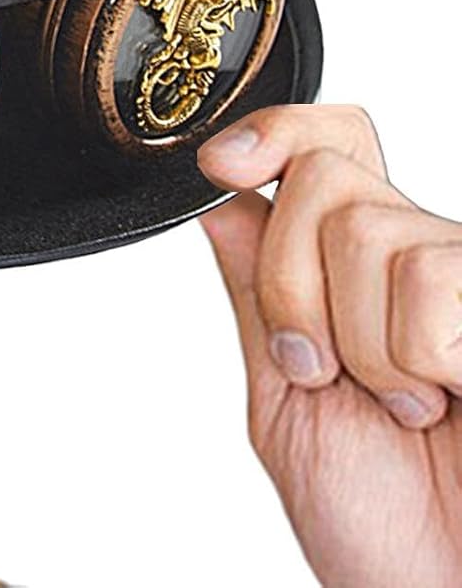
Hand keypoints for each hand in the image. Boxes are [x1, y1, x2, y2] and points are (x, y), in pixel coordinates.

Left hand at [197, 104, 461, 587]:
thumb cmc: (376, 520)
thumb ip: (256, 291)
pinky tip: (443, 401)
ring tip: (399, 401)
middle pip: (324, 177)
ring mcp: (461, 278)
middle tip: (325, 366)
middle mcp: (416, 257)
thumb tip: (214, 197)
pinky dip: (413, 357)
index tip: (217, 164)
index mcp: (355, 270)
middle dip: (293, 282)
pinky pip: (429, 283)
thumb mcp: (286, 397)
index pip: (322, 146)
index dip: (272, 132)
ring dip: (358, 339)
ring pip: (368, 230)